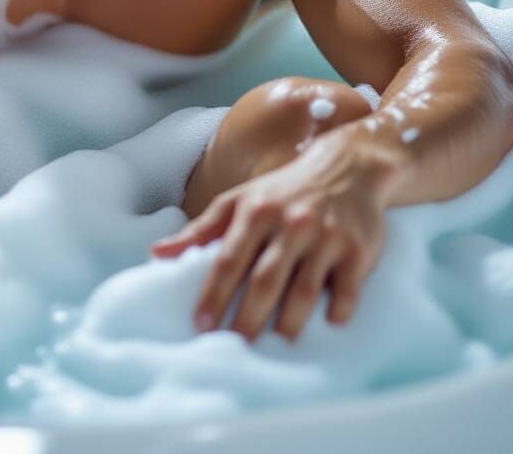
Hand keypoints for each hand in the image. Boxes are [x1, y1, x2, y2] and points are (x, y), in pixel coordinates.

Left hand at [149, 134, 388, 343]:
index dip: (213, 293)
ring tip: (275, 344)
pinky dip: (337, 310)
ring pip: (304, 289)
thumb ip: (200, 230)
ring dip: (288, 322)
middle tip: (233, 346)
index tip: (200, 324)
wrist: (346, 166)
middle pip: (265, 280)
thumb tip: (155, 254)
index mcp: (256, 212)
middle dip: (247, 317)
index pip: (229, 259)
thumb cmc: (282, 190)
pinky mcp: (357, 251)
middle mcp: (290, 224)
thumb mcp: (238, 200)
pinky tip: (327, 326)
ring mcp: (325, 237)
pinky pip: (346, 289)